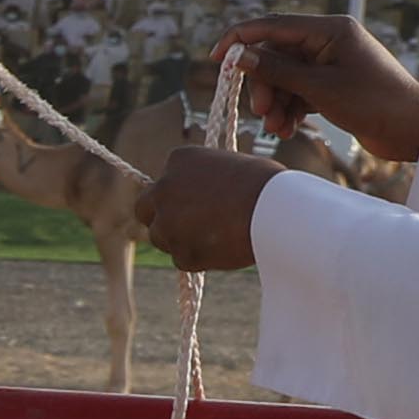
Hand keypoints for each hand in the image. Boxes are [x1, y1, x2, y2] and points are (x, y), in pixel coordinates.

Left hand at [141, 144, 280, 272]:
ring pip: (161, 238)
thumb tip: (201, 198)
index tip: (193, 202)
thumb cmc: (266, 184)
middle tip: (182, 226)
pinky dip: (199, 258)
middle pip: (144, 209)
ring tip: (216, 237)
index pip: (164, 180)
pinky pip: (183, 259)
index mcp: (179, 160)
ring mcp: (167, 223)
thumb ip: (207, 180)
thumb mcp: (232, 168)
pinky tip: (224, 249)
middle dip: (159, 218)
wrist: (274, 210)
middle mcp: (164, 188)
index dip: (177, 195)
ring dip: (179, 240)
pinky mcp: (180, 253)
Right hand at [209, 13, 418, 160]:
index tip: (216, 60)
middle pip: (275, 55)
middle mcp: (328, 41)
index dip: (240, 39)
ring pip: (284, 76)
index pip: (272, 25)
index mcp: (330, 29)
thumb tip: (240, 56)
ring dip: (276, 102)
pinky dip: (289, 109)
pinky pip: (298, 91)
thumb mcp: (319, 87)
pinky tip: (288, 129)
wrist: (412, 130)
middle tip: (261, 113)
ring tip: (278, 128)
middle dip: (264, 85)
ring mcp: (330, 63)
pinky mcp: (332, 84)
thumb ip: (277, 70)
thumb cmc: (374, 102)